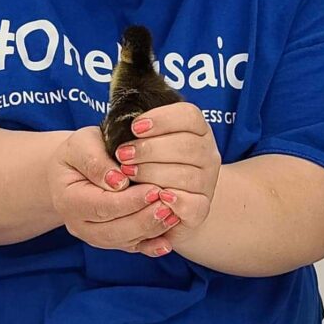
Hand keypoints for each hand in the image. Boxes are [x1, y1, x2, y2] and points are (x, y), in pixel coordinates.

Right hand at [47, 126, 180, 257]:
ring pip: (124, 241)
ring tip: (173, 216)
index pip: (101, 206)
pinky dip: (149, 247)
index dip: (129, 201)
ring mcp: (94, 235)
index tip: (153, 190)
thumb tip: (117, 181)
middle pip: (113, 230)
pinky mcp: (110, 239)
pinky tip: (167, 243)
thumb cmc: (80, 150)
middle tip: (169, 206)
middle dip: (143, 220)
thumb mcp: (81, 144)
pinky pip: (130, 247)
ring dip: (150, 231)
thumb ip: (95, 161)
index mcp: (68, 200)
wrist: (75, 166)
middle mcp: (78, 224)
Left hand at [115, 103, 221, 246]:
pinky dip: (178, 201)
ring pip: (188, 175)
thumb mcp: (140, 140)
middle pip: (187, 145)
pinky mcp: (202, 207)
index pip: (189, 116)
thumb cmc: (147, 161)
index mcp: (197, 129)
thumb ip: (131, 135)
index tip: (134, 128)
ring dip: (154, 173)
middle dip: (151, 149)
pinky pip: (196, 205)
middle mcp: (206, 153)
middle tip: (123, 155)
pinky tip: (159, 196)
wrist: (166, 198)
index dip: (162, 119)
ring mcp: (206, 181)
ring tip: (128, 173)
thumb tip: (117, 143)